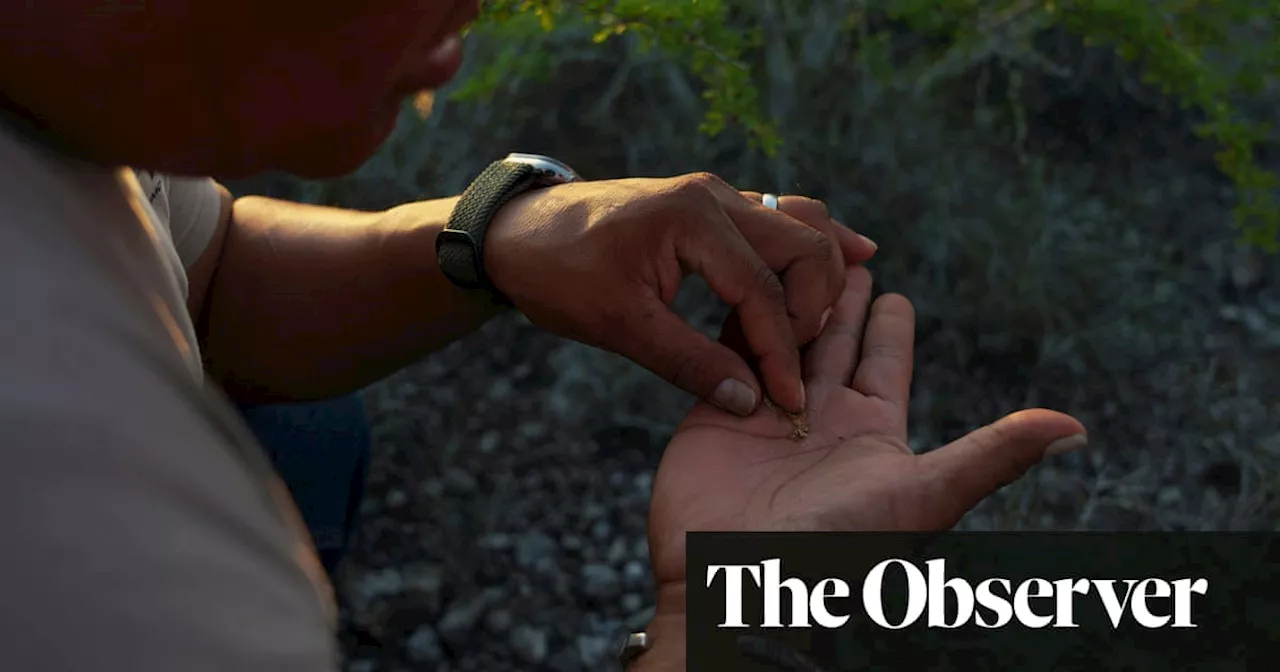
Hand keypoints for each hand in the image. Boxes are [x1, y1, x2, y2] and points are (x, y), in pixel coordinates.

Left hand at [485, 173, 876, 415]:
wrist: (517, 232)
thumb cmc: (558, 273)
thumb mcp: (618, 326)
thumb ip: (687, 362)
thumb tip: (749, 400)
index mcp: (692, 219)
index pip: (763, 289)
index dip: (781, 351)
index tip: (788, 399)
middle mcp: (715, 197)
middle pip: (805, 243)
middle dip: (816, 307)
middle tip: (801, 363)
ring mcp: (716, 196)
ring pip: (801, 221)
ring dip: (822, 270)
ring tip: (834, 319)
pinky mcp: (712, 208)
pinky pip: (781, 218)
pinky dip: (809, 247)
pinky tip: (847, 260)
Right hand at [633, 265, 1087, 668]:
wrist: (738, 583)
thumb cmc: (836, 549)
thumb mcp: (925, 495)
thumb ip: (991, 454)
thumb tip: (1076, 428)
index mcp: (871, 432)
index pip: (883, 360)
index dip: (889, 324)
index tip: (893, 289)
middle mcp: (819, 419)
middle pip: (831, 341)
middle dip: (837, 299)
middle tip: (841, 253)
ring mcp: (765, 413)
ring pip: (782, 338)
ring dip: (787, 299)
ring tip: (790, 255)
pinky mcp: (717, 412)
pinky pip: (729, 353)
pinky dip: (738, 319)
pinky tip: (741, 285)